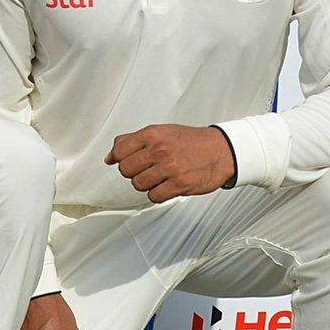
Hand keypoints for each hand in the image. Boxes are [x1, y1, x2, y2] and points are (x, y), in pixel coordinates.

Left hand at [105, 124, 236, 201]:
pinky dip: (158, 194)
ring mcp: (170, 167)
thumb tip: (109, 157)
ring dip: (146, 184)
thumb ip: (132, 141)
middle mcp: (159, 149)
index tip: (128, 161)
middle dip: (134, 172)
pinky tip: (167, 185)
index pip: (119, 151)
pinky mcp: (180, 184)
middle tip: (147, 169)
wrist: (221, 150)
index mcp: (152, 134)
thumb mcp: (160, 132)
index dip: (120, 159)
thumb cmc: (189, 141)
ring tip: (159, 177)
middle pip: (126, 170)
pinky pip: (154, 196)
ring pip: (138, 185)